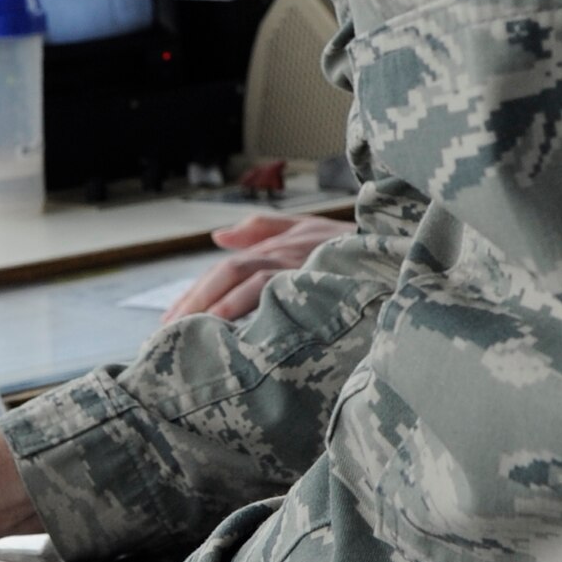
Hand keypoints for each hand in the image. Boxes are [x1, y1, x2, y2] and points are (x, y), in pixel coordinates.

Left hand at [162, 211, 350, 321]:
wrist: (395, 253)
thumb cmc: (351, 245)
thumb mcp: (306, 229)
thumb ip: (261, 229)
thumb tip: (218, 236)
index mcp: (275, 246)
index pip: (224, 270)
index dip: (195, 293)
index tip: (169, 319)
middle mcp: (283, 251)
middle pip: (227, 273)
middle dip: (194, 302)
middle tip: (167, 333)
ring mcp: (299, 264)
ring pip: (247, 280)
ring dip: (216, 305)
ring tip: (191, 331)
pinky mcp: (316, 278)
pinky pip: (276, 292)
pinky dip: (252, 306)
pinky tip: (234, 331)